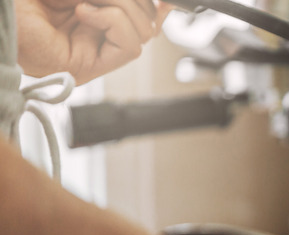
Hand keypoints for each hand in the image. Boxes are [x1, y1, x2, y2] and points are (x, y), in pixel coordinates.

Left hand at [15, 0, 172, 83]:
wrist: (3, 12)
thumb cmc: (26, 4)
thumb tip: (148, 3)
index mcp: (95, 18)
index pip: (142, 17)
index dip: (154, 7)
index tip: (165, 1)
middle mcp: (98, 38)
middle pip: (147, 23)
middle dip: (130, 2)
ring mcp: (94, 54)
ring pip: (142, 34)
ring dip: (120, 8)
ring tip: (85, 3)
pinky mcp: (89, 67)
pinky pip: (129, 48)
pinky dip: (113, 22)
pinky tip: (83, 12)